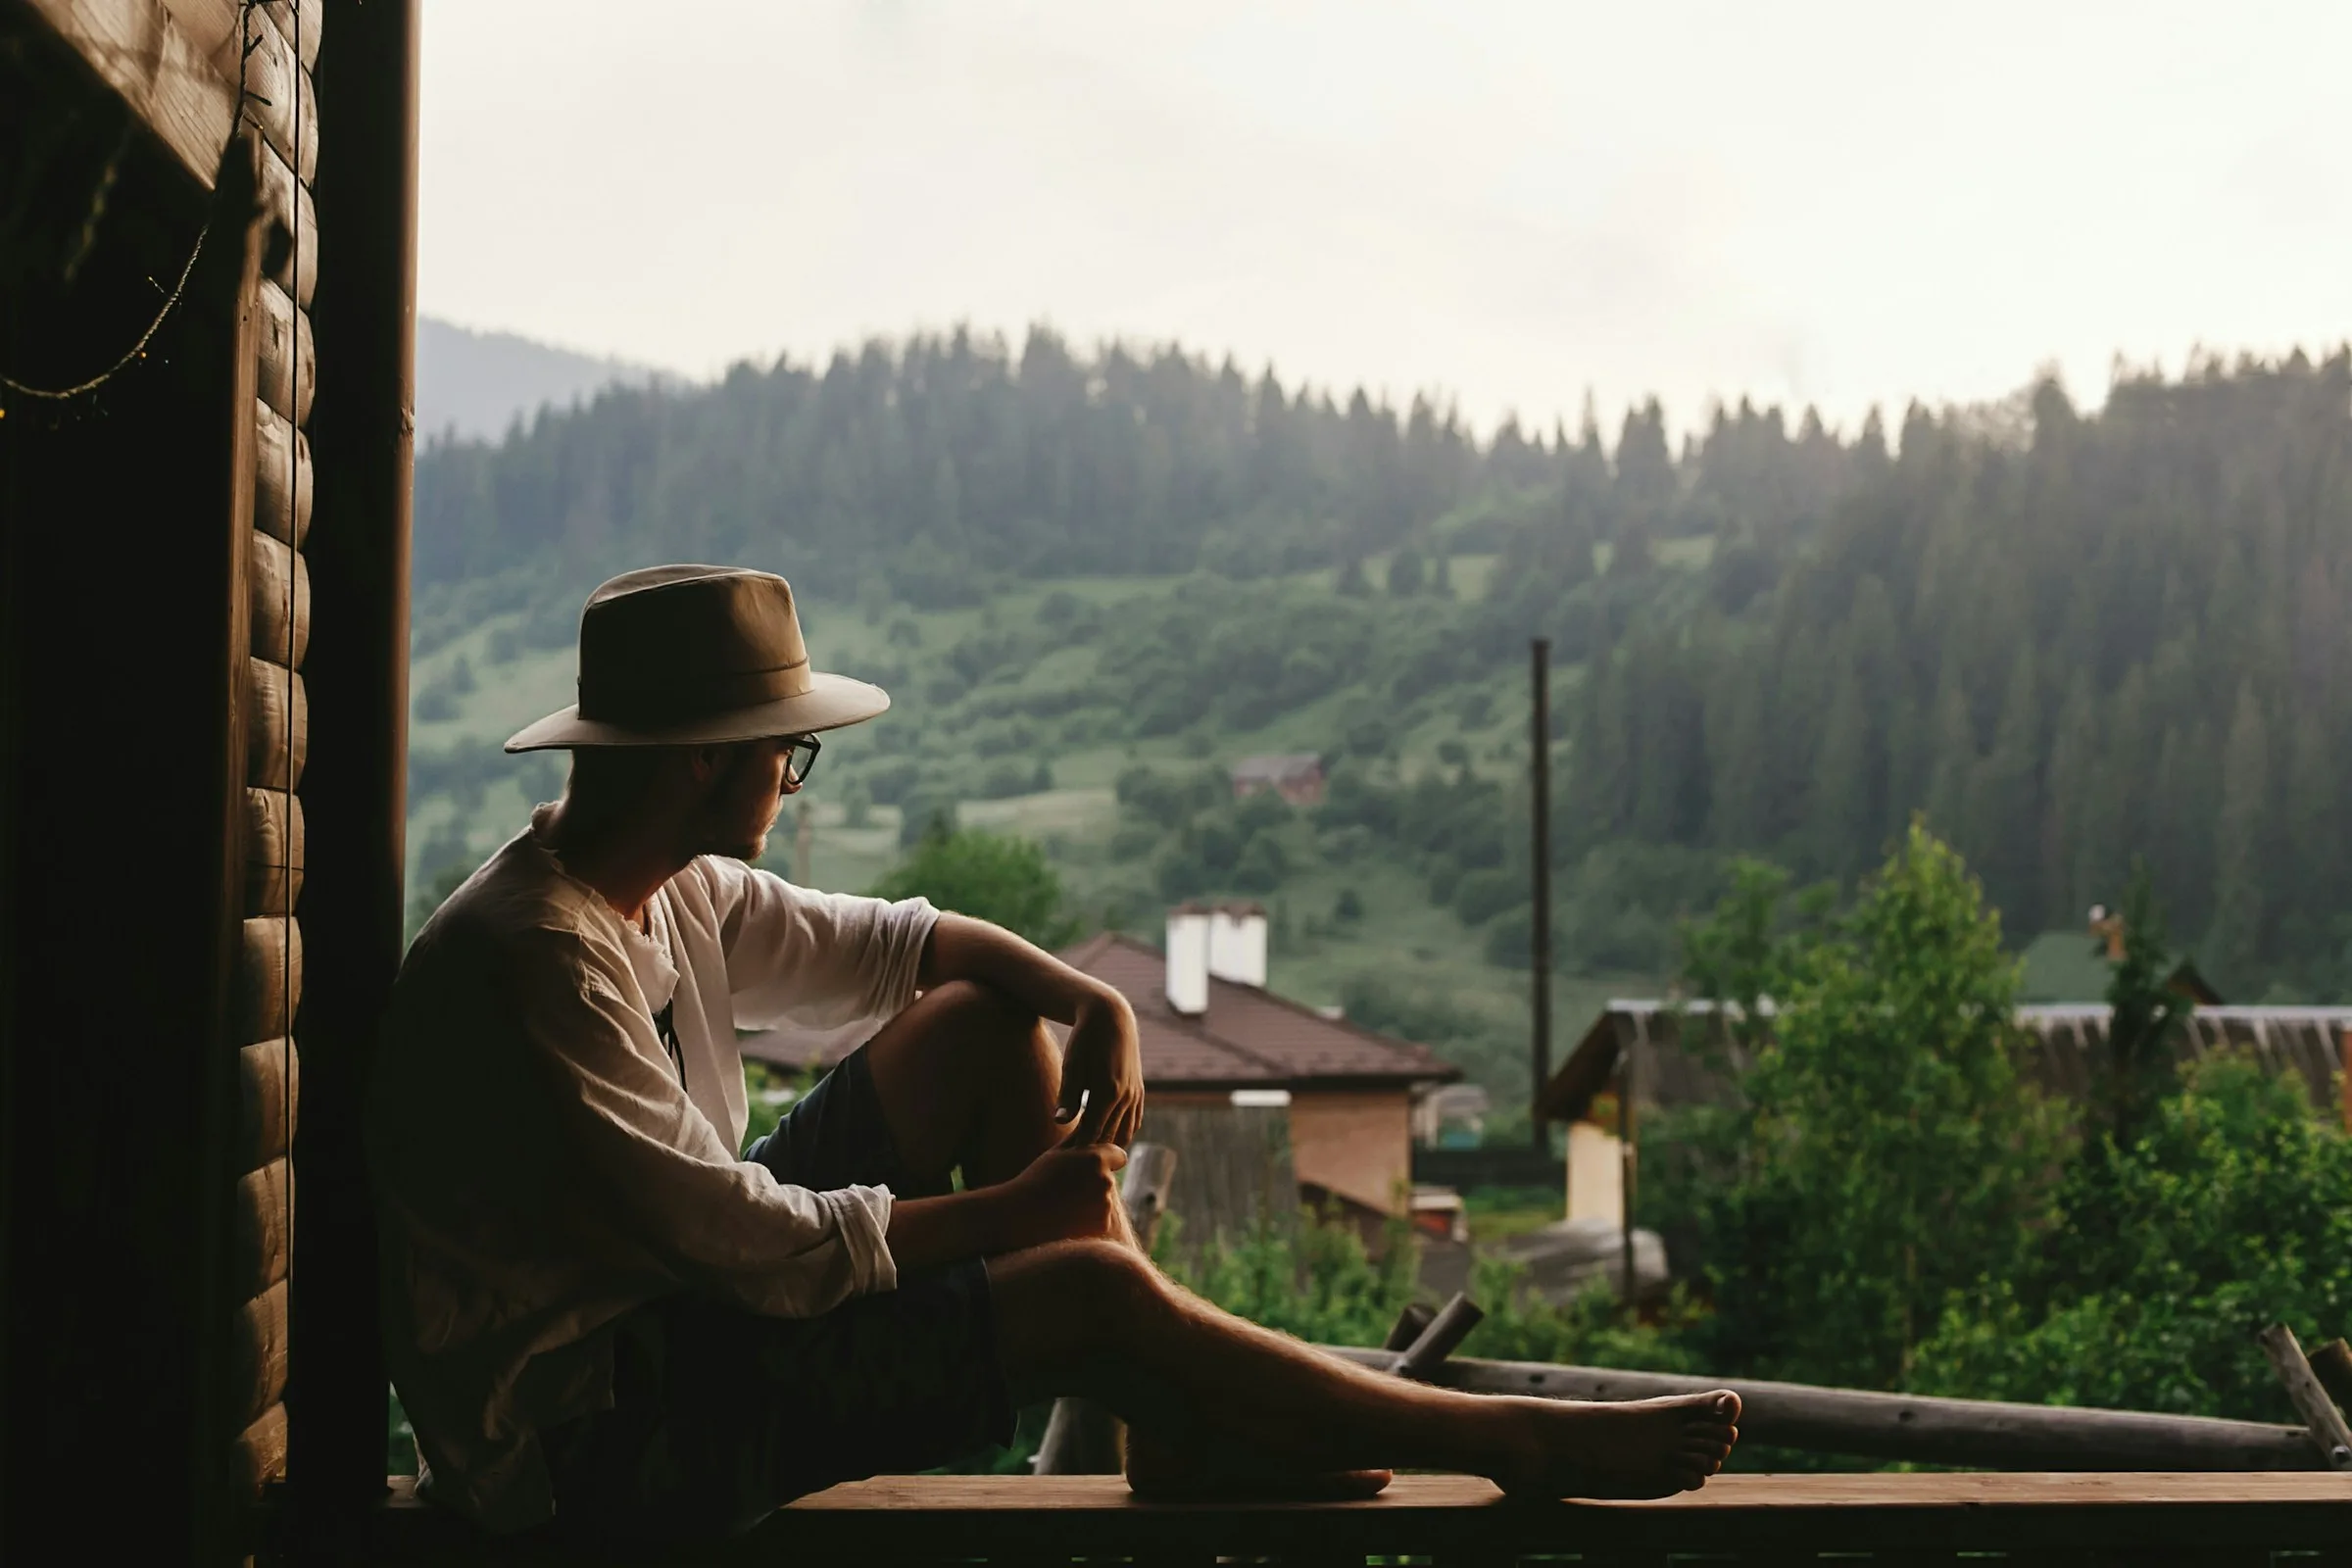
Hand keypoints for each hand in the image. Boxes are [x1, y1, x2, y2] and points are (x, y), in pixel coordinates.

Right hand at [1005, 1143, 1129, 1247]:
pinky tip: (1069, 1218)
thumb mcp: (1057, 1153)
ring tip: (1066, 1204)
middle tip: (1070, 1189)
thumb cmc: (1037, 1179)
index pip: (1119, 1155)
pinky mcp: (1102, 1225)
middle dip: (1096, 1182)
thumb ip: (1080, 1138)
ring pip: (1105, 1200)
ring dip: (1093, 1201)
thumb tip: (1091, 1121)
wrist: (1022, 1215)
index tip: (1090, 1167)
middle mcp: (1106, 1180)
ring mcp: (1105, 1205)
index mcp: (1096, 1159)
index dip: (1107, 1160)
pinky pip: (1102, 1219)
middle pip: (1111, 1178)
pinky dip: (1090, 1220)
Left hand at [1056, 988, 1144, 1146]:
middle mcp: (1126, 1097)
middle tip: (1071, 1166)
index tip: (1061, 1161)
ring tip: (1087, 1155)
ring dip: (1108, 1145)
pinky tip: (1108, 1139)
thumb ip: (1067, 1096)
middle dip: (1090, 1152)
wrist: (1112, 1017)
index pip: (1091, 1133)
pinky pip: (1135, 1121)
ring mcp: (1136, 1095)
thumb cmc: (1085, 1039)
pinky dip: (1123, 1133)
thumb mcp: (1072, 1065)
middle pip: (1108, 1137)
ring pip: (1125, 1133)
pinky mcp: (1139, 1091)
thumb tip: (1060, 1122)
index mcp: (1107, 1093)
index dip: (1076, 1150)